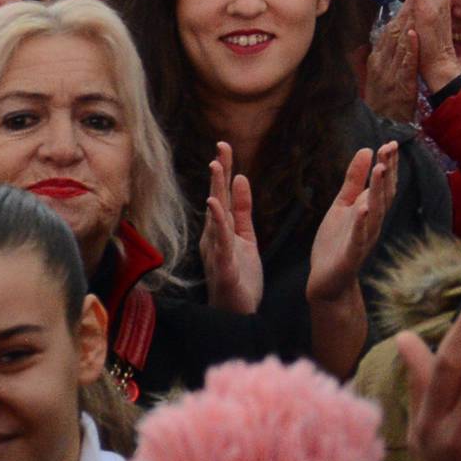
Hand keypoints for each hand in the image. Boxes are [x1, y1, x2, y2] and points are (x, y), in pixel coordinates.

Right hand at [201, 144, 261, 314]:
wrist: (238, 315)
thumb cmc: (239, 278)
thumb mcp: (245, 237)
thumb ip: (242, 210)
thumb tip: (240, 178)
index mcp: (221, 230)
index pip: (222, 194)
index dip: (224, 170)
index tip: (225, 145)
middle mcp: (214, 237)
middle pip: (217, 198)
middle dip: (219, 172)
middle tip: (221, 145)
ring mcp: (217, 251)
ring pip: (216, 216)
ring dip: (215, 190)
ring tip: (216, 166)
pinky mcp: (223, 266)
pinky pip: (219, 241)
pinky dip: (216, 222)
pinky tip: (214, 205)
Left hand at [307, 141, 399, 304]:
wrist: (327, 280)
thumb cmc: (336, 241)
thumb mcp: (343, 205)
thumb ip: (354, 180)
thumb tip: (366, 150)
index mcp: (371, 209)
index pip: (384, 184)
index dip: (389, 164)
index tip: (390, 143)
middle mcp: (373, 222)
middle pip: (384, 194)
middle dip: (387, 171)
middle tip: (388, 149)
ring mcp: (364, 238)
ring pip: (376, 212)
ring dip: (379, 190)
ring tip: (379, 169)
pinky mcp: (352, 254)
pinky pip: (359, 237)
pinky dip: (362, 222)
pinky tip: (363, 208)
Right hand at [363, 6, 419, 122]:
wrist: (383, 128)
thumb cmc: (383, 102)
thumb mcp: (375, 78)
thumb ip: (374, 60)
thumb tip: (371, 42)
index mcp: (375, 60)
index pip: (387, 32)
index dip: (398, 14)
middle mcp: (380, 64)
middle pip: (392, 33)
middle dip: (404, 13)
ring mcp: (389, 75)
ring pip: (399, 45)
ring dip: (408, 24)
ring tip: (416, 6)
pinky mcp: (400, 85)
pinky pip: (406, 64)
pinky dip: (410, 49)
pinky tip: (414, 35)